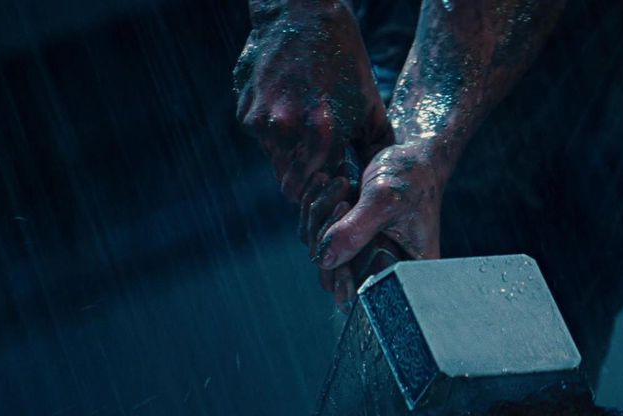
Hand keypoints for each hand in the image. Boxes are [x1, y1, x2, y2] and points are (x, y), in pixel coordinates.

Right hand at [233, 1, 392, 204]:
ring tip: (309, 132)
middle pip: (290, 181)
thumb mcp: (371, 107)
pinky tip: (292, 109)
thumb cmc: (345, 64)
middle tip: (322, 167)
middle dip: (306, 179)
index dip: (325, 192)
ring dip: (291, 154)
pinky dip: (275, 132)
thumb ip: (373, 150)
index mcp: (322, 130)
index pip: (316, 189)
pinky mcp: (244, 110)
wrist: (303, 17)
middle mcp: (285, 127)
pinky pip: (261, 137)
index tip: (335, 185)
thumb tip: (377, 186)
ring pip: (274, 159)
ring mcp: (260, 119)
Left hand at [309, 141, 449, 304]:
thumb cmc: (410, 176)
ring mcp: (361, 254)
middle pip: (334, 278)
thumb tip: (326, 259)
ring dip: (320, 215)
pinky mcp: (346, 238)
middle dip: (328, 237)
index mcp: (406, 269)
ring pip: (320, 253)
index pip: (366, 296)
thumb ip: (356, 230)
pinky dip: (316, 207)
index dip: (344, 281)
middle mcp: (382, 268)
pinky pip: (314, 234)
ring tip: (342, 182)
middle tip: (344, 201)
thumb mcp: (384, 200)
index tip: (334, 252)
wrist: (411, 155)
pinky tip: (327, 181)